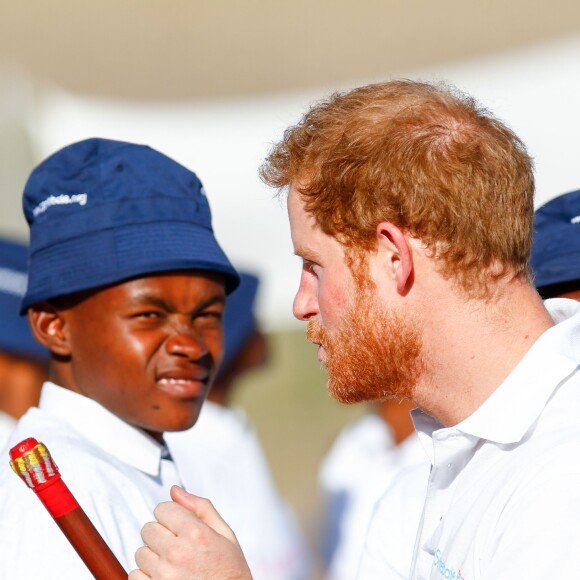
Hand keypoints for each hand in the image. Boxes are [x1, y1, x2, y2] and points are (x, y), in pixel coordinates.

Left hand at [129, 485, 251, 579]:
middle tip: (179, 547)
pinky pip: (134, 575)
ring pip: (141, 552)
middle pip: (148, 528)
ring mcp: (163, 575)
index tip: (181, 527)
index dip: (172, 516)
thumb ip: (200, 507)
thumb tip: (175, 491)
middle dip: (162, 534)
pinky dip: (146, 576)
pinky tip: (165, 577)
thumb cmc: (229, 570)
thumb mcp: (224, 533)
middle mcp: (176, 552)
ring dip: (153, 556)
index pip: (162, 509)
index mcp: (194, 532)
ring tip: (174, 565)